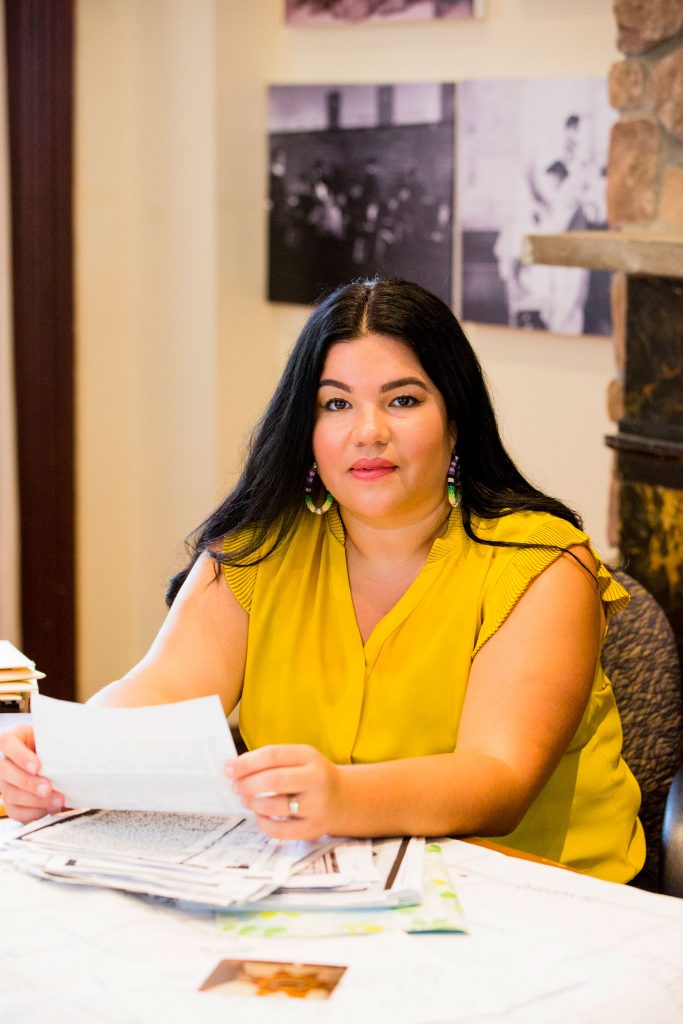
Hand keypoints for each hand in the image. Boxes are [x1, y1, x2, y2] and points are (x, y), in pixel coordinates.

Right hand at [0, 725, 64, 822]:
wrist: (57, 761)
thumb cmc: (55, 746)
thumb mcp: (55, 738)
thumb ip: (60, 743)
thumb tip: (79, 753)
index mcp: (14, 739)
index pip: (7, 742)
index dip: (20, 756)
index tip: (38, 766)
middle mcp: (6, 761)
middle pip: (6, 772)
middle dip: (28, 783)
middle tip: (48, 788)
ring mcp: (6, 783)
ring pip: (11, 794)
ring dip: (35, 801)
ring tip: (57, 801)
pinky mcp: (11, 802)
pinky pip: (16, 811)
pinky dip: (34, 812)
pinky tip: (49, 809)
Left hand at [227, 744, 341, 840]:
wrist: (343, 798)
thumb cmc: (310, 776)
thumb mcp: (299, 759)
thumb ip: (272, 761)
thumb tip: (235, 769)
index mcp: (309, 757)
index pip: (273, 755)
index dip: (247, 762)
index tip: (229, 769)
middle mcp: (316, 779)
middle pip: (274, 780)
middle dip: (247, 784)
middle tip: (236, 786)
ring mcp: (316, 806)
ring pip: (275, 806)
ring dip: (253, 803)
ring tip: (247, 800)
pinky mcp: (313, 829)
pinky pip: (280, 830)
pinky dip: (264, 823)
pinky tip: (260, 816)